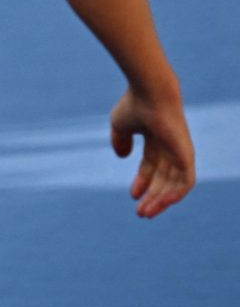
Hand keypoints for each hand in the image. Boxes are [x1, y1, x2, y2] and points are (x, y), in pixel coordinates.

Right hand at [110, 89, 194, 217]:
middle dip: (152, 196)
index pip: (151, 166)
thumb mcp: (120, 125)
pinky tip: (164, 203)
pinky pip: (186, 181)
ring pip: (174, 184)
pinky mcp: (186, 155)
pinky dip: (176, 194)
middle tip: (141, 213)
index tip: (132, 195)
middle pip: (164, 179)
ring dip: (161, 200)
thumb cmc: (134, 105)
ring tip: (147, 212)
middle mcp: (170, 147)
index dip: (142, 182)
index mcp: (156, 139)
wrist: (149, 93)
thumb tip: (122, 156)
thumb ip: (120, 140)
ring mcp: (180, 152)